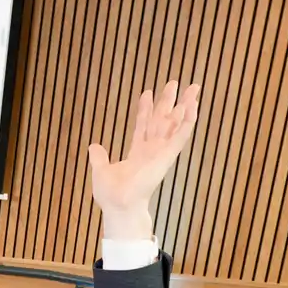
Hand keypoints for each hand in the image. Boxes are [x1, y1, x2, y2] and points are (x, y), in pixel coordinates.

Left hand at [90, 81, 198, 238]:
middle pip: (162, 120)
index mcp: (137, 153)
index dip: (145, 109)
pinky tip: (193, 107)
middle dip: (168, 101)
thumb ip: (100, 157)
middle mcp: (151, 150)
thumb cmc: (111, 194)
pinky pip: (180, 136)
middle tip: (175, 82)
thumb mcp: (101, 170)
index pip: (142, 126)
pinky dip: (188, 122)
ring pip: (175, 124)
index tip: (147, 93)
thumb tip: (94, 146)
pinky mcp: (167, 156)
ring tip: (193, 88)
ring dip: (184, 106)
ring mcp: (161, 152)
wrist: (119, 205)